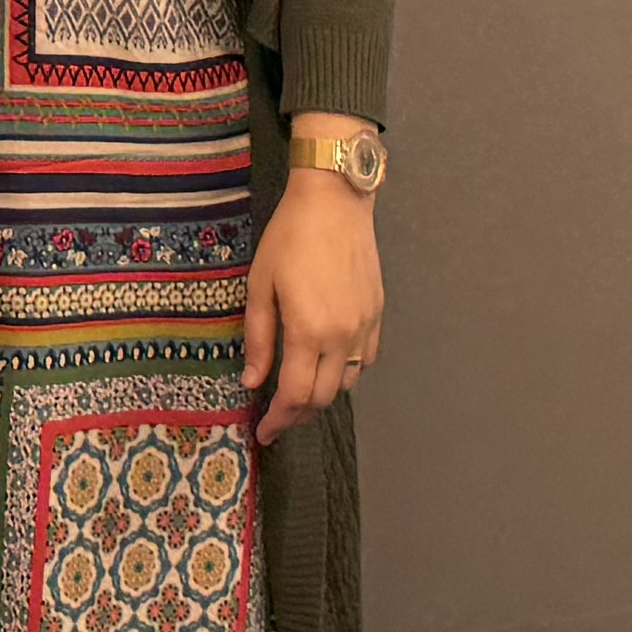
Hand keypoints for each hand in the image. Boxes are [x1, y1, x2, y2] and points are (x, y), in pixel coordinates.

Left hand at [243, 142, 382, 443]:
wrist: (334, 199)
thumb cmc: (290, 236)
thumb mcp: (260, 285)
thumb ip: (258, 338)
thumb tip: (253, 381)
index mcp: (309, 330)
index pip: (296, 396)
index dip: (279, 420)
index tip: (264, 432)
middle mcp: (343, 335)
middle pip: (324, 398)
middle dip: (298, 414)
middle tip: (277, 417)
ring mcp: (365, 325)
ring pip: (347, 383)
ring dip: (323, 395)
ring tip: (300, 391)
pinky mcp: (377, 312)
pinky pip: (365, 359)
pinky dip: (346, 372)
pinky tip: (328, 364)